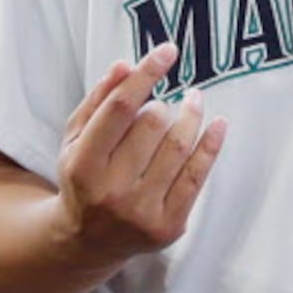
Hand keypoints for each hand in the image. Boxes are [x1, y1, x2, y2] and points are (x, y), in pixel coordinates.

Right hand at [54, 43, 227, 265]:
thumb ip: (99, 99)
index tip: (168, 51)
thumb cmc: (82, 177)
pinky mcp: (167, 226)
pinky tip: (217, 123)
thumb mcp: (75, 138)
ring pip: (178, 147)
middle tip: (162, 105)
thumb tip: (126, 65)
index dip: (146, 74)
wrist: (86, 241)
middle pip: (152, 125)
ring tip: (193, 101)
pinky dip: (211, 145)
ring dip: (191, 115)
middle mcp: (111, 192)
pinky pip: (197, 177)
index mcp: (82, 165)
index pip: (120, 108)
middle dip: (162, 105)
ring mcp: (141, 212)